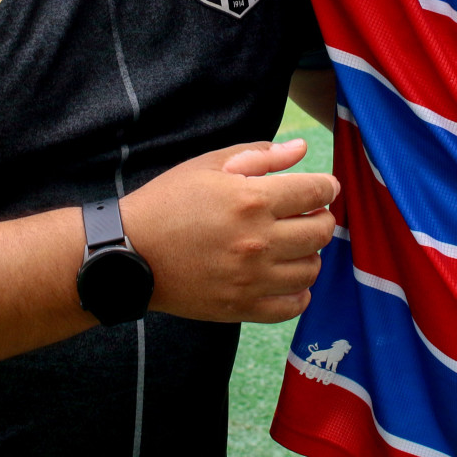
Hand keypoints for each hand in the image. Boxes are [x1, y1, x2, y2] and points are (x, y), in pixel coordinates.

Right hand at [121, 139, 339, 323]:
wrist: (129, 252)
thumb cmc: (168, 202)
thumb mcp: (209, 165)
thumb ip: (260, 156)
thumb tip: (301, 149)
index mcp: (251, 200)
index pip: (316, 192)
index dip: (326, 187)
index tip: (322, 188)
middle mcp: (258, 241)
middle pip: (321, 231)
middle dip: (321, 218)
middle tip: (306, 214)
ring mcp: (251, 278)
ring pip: (311, 269)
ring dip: (309, 253)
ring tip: (291, 245)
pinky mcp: (242, 307)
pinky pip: (292, 305)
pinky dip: (298, 292)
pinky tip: (284, 276)